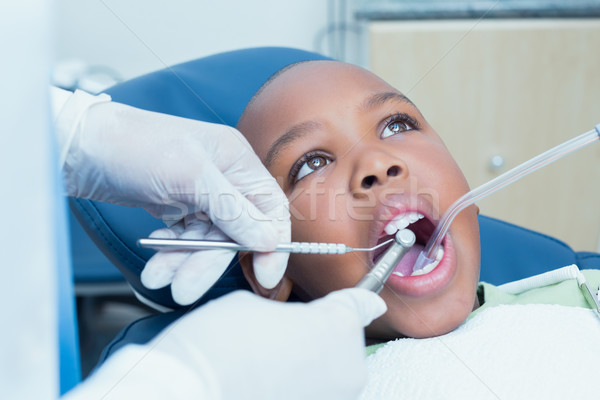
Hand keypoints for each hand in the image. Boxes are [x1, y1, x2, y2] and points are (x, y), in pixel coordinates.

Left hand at [57, 90, 289, 304]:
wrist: (83, 147)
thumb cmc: (136, 146)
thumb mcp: (190, 176)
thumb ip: (233, 209)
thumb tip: (268, 239)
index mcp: (237, 161)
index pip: (270, 208)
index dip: (272, 243)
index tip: (265, 275)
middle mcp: (224, 178)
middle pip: (236, 231)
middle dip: (209, 262)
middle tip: (187, 288)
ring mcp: (201, 193)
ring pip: (208, 240)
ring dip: (184, 261)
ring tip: (158, 277)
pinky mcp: (179, 205)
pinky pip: (186, 238)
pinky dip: (172, 251)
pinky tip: (156, 254)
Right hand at [64, 289, 386, 399]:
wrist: (194, 390)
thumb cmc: (219, 343)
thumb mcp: (253, 305)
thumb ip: (292, 310)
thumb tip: (298, 323)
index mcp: (338, 326)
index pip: (358, 305)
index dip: (359, 299)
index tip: (368, 300)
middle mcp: (348, 369)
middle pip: (344, 343)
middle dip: (322, 335)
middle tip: (284, 335)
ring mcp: (334, 399)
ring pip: (331, 372)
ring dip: (312, 365)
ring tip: (270, 363)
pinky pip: (316, 391)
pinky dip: (301, 386)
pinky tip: (269, 382)